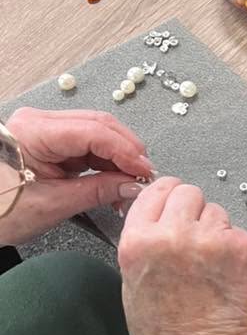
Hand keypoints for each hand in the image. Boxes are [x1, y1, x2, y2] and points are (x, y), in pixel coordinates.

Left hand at [0, 107, 153, 244]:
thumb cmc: (0, 212)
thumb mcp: (53, 205)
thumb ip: (99, 191)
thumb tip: (133, 185)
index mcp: (33, 131)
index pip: (93, 131)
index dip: (125, 151)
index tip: (144, 171)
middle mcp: (38, 122)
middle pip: (98, 125)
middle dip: (126, 151)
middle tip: (143, 176)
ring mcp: (45, 130)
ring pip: (97, 133)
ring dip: (118, 156)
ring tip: (130, 182)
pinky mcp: (51, 141)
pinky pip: (87, 144)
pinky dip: (105, 161)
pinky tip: (116, 178)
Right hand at [118, 177, 246, 334]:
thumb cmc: (167, 332)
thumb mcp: (132, 283)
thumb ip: (141, 242)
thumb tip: (152, 213)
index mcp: (139, 242)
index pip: (156, 190)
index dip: (166, 195)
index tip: (171, 202)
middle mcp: (174, 235)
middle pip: (188, 192)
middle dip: (191, 210)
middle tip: (193, 236)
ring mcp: (211, 240)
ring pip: (216, 211)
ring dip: (214, 229)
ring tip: (208, 264)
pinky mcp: (241, 248)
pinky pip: (237, 232)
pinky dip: (234, 248)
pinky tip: (224, 273)